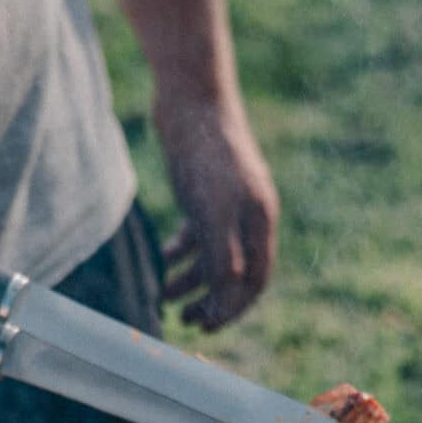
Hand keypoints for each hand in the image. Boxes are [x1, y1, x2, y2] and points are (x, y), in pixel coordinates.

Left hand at [155, 89, 278, 331]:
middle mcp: (248, 215)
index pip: (256, 279)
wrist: (191, 95)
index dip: (234, 308)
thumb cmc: (205, 151)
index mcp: (261, 220)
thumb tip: (230, 295)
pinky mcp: (203, 191)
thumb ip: (223, 252)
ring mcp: (226, 204)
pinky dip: (179, 252)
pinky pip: (196, 234)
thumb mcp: (212, 208)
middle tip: (185, 321)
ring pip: (213, 256)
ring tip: (163, 297)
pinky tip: (161, 261)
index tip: (207, 327)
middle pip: (236, 272)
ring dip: (190, 280)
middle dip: (212, 301)